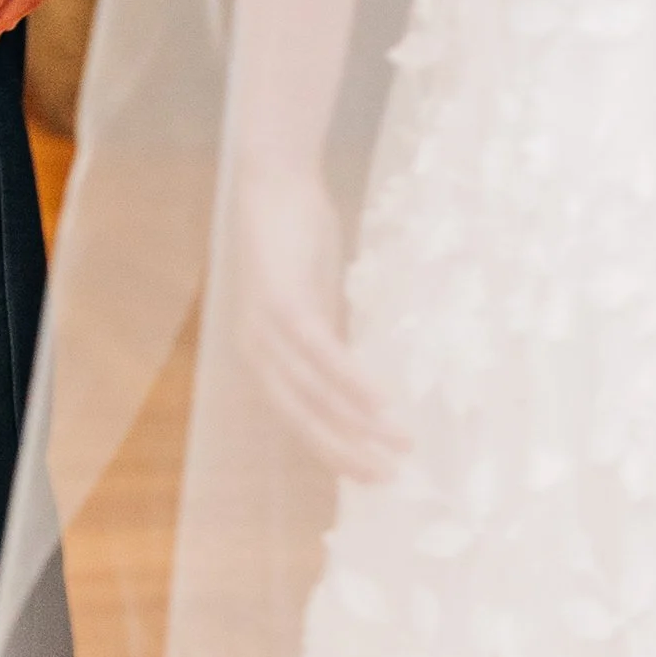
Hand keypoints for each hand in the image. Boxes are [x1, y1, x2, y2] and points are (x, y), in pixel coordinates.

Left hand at [232, 160, 406, 481]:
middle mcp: (255, 349)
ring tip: (400, 444)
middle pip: (301, 418)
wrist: (275, 178)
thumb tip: (353, 376)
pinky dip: (350, 380)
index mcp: (262, 353)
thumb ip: (327, 336)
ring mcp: (264, 327)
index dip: (332, 450)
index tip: (370, 475)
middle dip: (345, 453)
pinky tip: (381, 402)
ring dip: (359, 423)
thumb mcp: (314, 297)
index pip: (297, 418)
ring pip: (312, 393)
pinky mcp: (280, 301)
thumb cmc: (296, 235)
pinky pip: (319, 352)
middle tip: (388, 478)